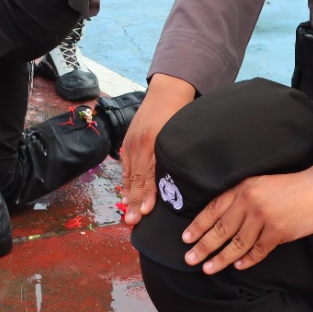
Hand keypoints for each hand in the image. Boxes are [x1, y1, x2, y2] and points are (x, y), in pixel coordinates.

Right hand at [121, 74, 194, 226]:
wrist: (167, 90)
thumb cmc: (181, 113)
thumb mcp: (183, 134)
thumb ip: (181, 155)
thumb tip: (187, 180)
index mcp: (155, 143)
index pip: (150, 175)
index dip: (147, 195)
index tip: (146, 212)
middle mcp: (141, 144)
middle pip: (137, 179)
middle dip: (134, 202)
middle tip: (132, 221)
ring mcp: (132, 142)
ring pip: (130, 174)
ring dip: (128, 195)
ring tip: (127, 213)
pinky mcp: (128, 140)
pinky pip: (126, 165)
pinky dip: (126, 181)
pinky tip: (125, 194)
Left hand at [180, 162, 312, 273]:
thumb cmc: (289, 186)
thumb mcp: (260, 183)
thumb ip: (242, 198)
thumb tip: (222, 220)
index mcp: (242, 188)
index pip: (213, 209)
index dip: (198, 225)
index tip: (185, 238)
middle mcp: (249, 202)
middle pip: (221, 229)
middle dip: (203, 246)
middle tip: (189, 259)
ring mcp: (264, 217)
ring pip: (237, 243)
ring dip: (221, 258)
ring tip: (208, 268)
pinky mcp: (279, 231)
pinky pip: (258, 250)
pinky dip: (247, 260)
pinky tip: (238, 266)